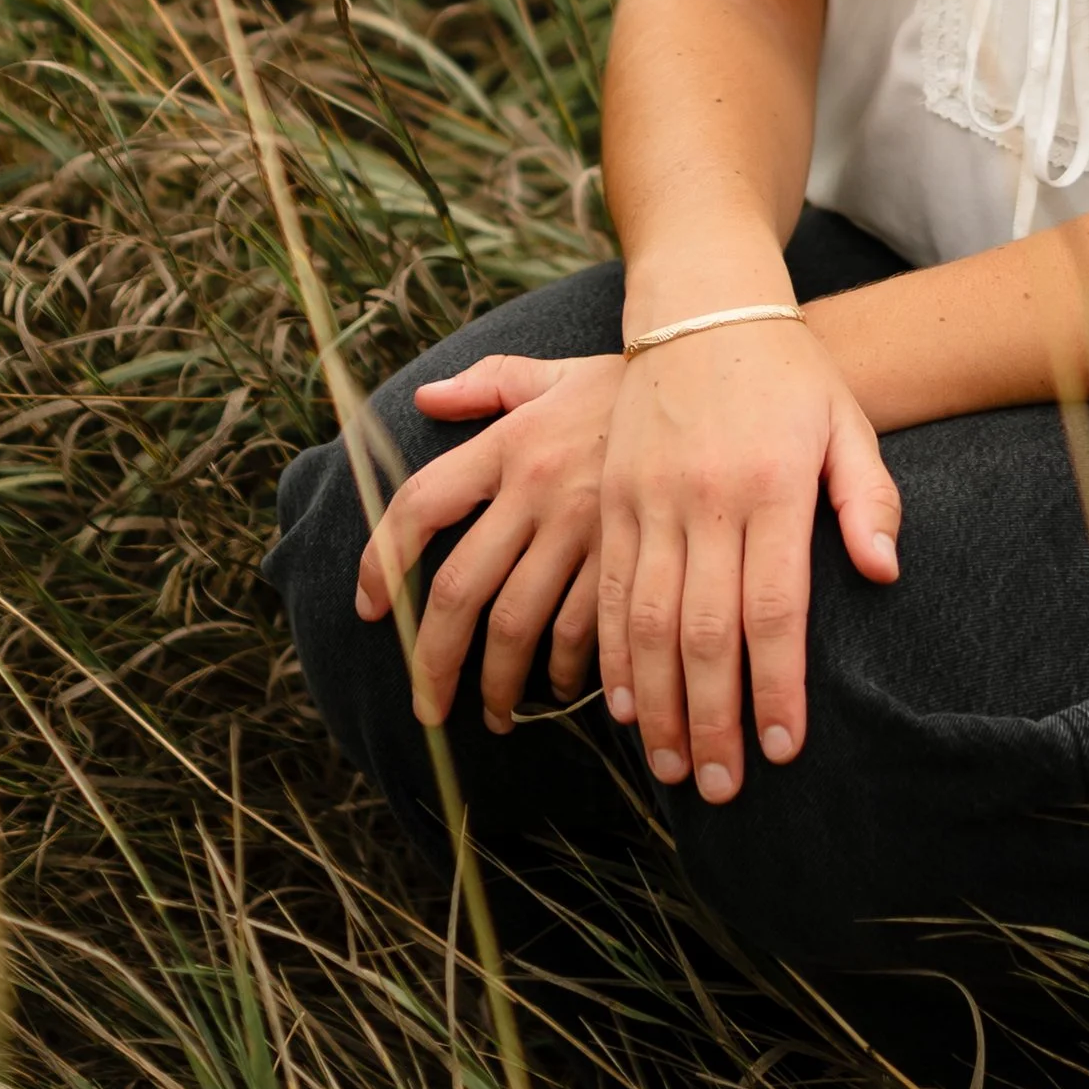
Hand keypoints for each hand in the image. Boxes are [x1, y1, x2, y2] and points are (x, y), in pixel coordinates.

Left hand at [355, 347, 620, 736]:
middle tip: (427, 706)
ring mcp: (583, 526)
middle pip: (462, 589)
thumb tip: (425, 399)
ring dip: (498, 682)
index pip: (420, 505)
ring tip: (495, 714)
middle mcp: (535, 488)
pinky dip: (565, 669)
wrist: (718, 375)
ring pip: (518, 623)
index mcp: (508, 444)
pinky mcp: (630, 555)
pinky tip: (560, 687)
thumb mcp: (556, 374)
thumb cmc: (631, 383)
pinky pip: (583, 629)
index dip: (381, 561)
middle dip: (434, 661)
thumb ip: (489, 384)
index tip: (369, 611)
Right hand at [596, 321, 901, 802]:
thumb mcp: (847, 423)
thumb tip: (886, 572)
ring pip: (643, 621)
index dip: (773, 686)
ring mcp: (648, 499)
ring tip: (672, 766)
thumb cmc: (789, 373)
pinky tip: (622, 704)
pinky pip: (602, 589)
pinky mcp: (612, 497)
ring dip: (656, 703)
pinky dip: (609, 654)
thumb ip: (870, 499)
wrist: (702, 306)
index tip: (780, 750)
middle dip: (712, 718)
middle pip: (703, 631)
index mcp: (771, 486)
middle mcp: (705, 499)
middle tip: (720, 788)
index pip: (772, 610)